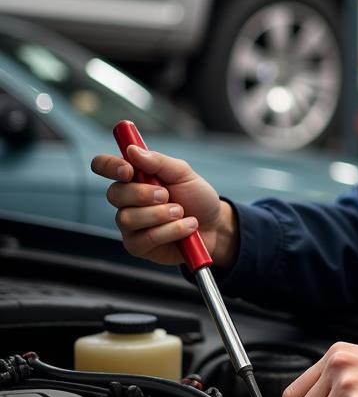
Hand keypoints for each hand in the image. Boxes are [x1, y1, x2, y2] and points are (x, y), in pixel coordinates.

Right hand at [90, 146, 238, 267]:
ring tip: (182, 212)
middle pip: (114, 194)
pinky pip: (145, 238)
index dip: (109, 166)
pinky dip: (171, 231)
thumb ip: (159, 162)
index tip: (129, 170)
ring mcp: (130, 225)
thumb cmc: (197, 198)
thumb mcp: (184, 174)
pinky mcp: (138, 246)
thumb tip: (132, 150)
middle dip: (144, 194)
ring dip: (161, 214)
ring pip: (128, 218)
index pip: (104, 166)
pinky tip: (187, 227)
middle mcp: (126, 200)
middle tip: (167, 195)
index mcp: (134, 177)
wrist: (215, 226)